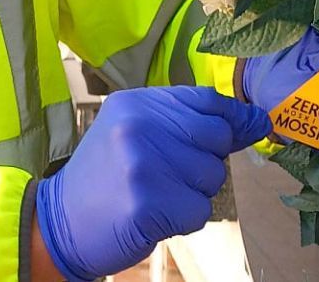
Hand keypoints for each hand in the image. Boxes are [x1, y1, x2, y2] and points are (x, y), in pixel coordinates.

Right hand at [35, 86, 270, 281]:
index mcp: (136, 102)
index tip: (255, 124)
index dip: (235, 115)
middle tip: (171, 174)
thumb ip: (184, 123)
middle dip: (206, 161)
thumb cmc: (105, 177)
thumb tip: (255, 120)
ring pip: (212, 176)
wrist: (62, 220)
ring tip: (156, 193)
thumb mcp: (133, 132)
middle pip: (215, 136)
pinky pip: (200, 210)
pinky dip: (184, 218)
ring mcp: (143, 161)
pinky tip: (154, 214)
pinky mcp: (149, 201)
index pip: (204, 98)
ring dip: (193, 192)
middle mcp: (140, 124)